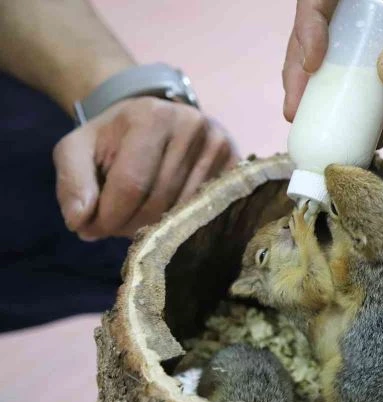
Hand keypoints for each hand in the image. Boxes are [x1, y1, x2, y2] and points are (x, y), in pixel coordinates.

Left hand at [54, 97, 238, 240]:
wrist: (151, 117)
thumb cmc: (112, 138)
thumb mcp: (76, 150)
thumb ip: (72, 184)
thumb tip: (81, 222)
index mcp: (151, 117)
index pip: (131, 186)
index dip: (109, 218)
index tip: (92, 229)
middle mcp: (192, 126)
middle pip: (159, 202)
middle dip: (129, 224)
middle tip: (115, 225)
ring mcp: (220, 145)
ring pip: (184, 212)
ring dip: (156, 226)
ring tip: (138, 216)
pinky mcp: (236, 163)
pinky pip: (208, 210)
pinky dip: (183, 221)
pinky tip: (166, 214)